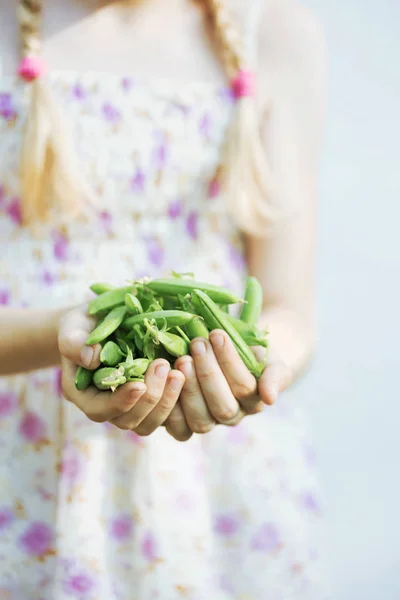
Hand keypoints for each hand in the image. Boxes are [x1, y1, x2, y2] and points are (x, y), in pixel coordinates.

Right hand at [58, 306, 184, 433]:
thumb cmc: (83, 324)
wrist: (101, 322)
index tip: (140, 384)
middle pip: (129, 420)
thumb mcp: (72, 327)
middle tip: (163, 366)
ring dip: (168, 400)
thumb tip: (91, 358)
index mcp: (84, 394)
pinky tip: (188, 374)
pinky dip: (179, 399)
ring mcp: (131, 406)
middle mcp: (106, 406)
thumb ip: (74, 342)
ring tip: (179, 371)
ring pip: (151, 422)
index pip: (100, 410)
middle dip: (149, 398)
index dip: (121, 401)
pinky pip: (168, 415)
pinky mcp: (151, 400)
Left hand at [164, 330, 291, 441]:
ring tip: (183, 358)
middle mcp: (232, 416)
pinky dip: (170, 406)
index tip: (217, 334)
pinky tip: (167, 377)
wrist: (232, 355)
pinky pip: (178, 428)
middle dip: (208, 374)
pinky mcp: (184, 424)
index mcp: (254, 401)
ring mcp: (208, 422)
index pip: (244, 387)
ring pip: (201, 420)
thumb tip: (270, 398)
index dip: (229, 361)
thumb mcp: (268, 358)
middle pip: (222, 407)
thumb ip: (274, 376)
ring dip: (190, 389)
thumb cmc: (251, 353)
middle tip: (198, 344)